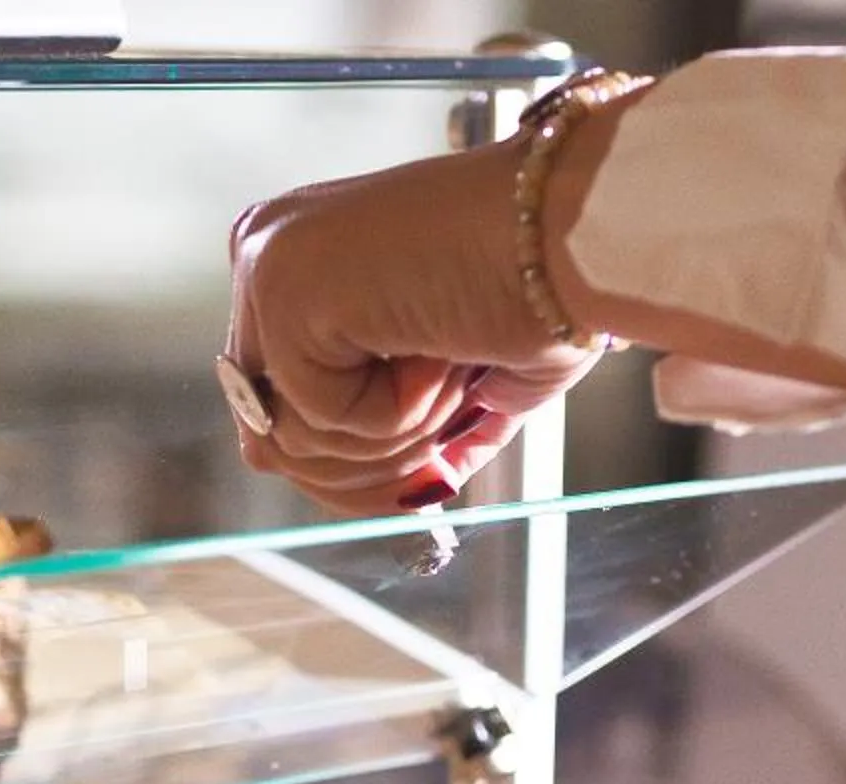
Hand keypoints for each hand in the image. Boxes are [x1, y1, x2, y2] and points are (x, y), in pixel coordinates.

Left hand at [223, 86, 845, 514]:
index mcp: (302, 261)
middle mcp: (267, 253)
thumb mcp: (450, 372)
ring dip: (398, 432)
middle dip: (370, 466)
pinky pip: (324, 420)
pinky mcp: (283, 292)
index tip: (431, 460)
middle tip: (449, 414)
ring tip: (451, 360)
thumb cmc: (540, 284)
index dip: (356, 463)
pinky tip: (441, 343)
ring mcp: (266, 268)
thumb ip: (394, 425)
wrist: (579, 228)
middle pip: (269, 441)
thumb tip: (388, 493)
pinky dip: (401, 409)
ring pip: (294, 444)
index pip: (274, 409)